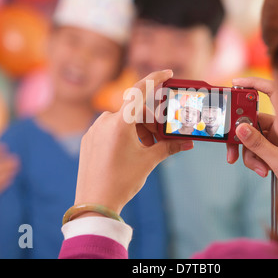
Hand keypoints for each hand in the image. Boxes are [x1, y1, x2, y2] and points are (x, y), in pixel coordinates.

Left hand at [74, 70, 193, 213]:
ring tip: (147, 149)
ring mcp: (94, 130)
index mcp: (120, 123)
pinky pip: (110, 129)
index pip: (139, 90)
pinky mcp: (89, 139)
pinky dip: (124, 134)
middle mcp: (104, 121)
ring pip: (123, 120)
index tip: (167, 73)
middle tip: (162, 135)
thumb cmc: (122, 181)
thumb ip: (169, 146)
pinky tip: (130, 151)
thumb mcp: (148, 161)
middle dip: (151, 120)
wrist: (95, 204)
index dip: (155, 78)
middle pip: (134, 111)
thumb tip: (188, 142)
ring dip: (138, 129)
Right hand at [226, 77, 277, 182]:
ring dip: (250, 153)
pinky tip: (263, 170)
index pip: (271, 91)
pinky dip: (256, 159)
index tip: (235, 84)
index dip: (253, 84)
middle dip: (241, 136)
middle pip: (253, 120)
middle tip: (231, 151)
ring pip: (252, 136)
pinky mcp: (275, 146)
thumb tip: (240, 129)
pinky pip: (258, 147)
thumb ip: (258, 145)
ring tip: (259, 169)